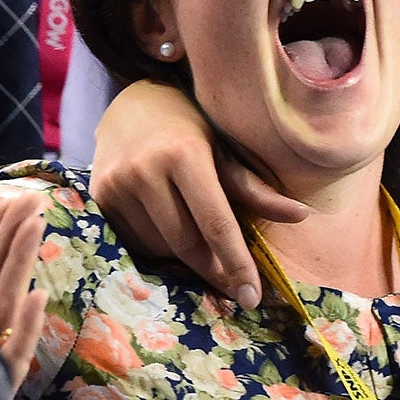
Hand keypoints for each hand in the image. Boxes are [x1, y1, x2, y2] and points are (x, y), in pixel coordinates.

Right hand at [89, 81, 305, 309]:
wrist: (133, 102)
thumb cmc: (191, 124)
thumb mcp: (225, 148)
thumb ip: (256, 188)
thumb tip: (302, 216)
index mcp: (183, 154)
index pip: (215, 222)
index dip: (235, 263)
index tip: (252, 296)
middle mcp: (144, 171)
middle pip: (185, 242)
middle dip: (214, 270)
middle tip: (238, 288)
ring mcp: (115, 186)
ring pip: (159, 247)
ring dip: (186, 257)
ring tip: (204, 244)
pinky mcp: (97, 199)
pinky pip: (134, 242)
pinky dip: (160, 247)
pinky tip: (173, 233)